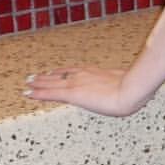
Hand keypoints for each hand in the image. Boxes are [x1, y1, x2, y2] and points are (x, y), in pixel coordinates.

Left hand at [24, 67, 144, 116]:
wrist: (132, 90)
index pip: (74, 71)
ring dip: (38, 83)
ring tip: (28, 83)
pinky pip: (50, 93)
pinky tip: (28, 94)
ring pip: (52, 83)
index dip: (62, 72)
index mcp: (95, 73)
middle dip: (47, 76)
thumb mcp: (128, 85)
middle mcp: (83, 75)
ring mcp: (77, 84)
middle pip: (60, 75)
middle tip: (34, 77)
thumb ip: (126, 86)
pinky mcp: (72, 93)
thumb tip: (136, 90)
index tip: (54, 72)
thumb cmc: (134, 89)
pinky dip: (37, 93)